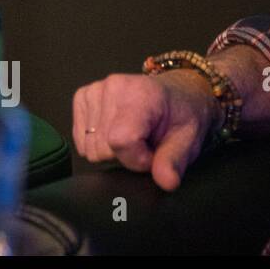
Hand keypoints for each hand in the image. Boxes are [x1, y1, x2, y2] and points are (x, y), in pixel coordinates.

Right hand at [72, 70, 221, 190]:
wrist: (176, 94)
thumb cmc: (182, 117)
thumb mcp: (188, 142)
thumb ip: (174, 162)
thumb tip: (167, 182)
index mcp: (142, 94)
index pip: (120, 140)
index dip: (137, 159)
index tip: (153, 155)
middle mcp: (113, 87)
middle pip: (102, 147)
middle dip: (125, 156)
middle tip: (145, 144)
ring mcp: (95, 90)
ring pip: (90, 147)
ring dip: (111, 150)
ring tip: (132, 137)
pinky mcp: (82, 96)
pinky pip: (81, 139)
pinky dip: (97, 143)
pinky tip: (116, 131)